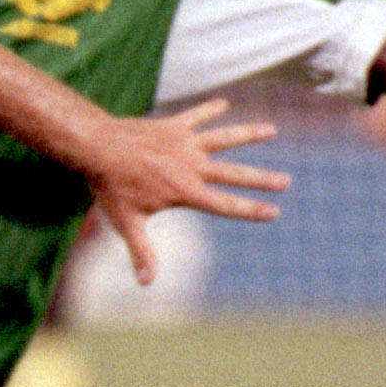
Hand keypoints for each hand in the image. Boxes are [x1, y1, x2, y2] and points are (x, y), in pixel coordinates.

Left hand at [88, 98, 286, 285]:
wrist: (99, 147)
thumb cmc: (111, 187)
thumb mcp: (127, 223)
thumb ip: (141, 252)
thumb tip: (146, 283)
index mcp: (186, 191)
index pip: (225, 204)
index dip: (250, 209)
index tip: (273, 211)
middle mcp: (193, 166)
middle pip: (234, 173)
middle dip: (261, 178)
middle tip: (286, 181)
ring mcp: (185, 143)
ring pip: (224, 137)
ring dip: (248, 133)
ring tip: (272, 129)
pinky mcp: (174, 126)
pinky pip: (197, 115)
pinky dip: (210, 109)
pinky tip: (224, 102)